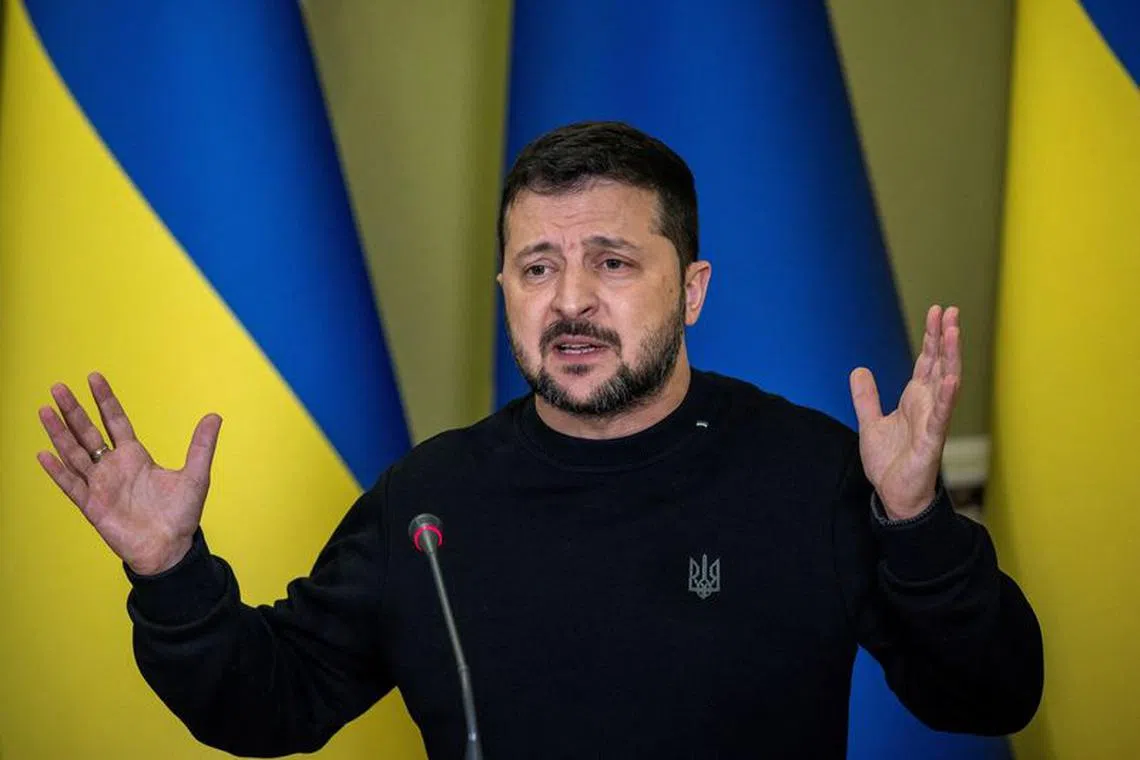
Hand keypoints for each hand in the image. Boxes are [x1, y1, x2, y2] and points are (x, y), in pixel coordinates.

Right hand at [36, 372, 221, 574]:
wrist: (169, 549)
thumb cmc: (181, 514)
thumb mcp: (196, 475)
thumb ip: (201, 446)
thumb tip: (215, 416)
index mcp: (136, 457)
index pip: (115, 421)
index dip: (105, 400)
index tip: (93, 377)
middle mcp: (114, 467)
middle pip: (88, 433)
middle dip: (73, 410)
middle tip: (57, 387)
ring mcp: (100, 486)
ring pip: (74, 454)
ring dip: (59, 434)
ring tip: (44, 410)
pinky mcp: (92, 506)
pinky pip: (71, 485)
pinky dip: (57, 471)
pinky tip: (44, 454)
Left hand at [849, 305, 960, 519]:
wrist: (893, 494)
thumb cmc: (890, 462)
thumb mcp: (870, 423)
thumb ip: (866, 398)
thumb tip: (859, 370)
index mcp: (916, 400)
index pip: (927, 362)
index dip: (932, 337)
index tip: (938, 312)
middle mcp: (929, 406)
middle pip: (940, 365)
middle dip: (945, 338)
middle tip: (950, 310)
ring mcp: (933, 421)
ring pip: (946, 383)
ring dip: (950, 357)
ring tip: (953, 331)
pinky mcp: (931, 441)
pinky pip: (942, 416)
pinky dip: (947, 397)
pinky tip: (952, 379)